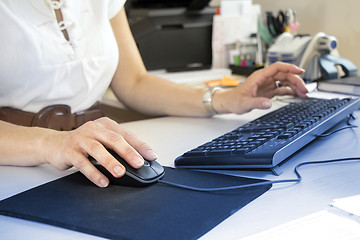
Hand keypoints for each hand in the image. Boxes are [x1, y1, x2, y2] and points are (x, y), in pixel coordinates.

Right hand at [43, 117, 157, 186]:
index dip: (141, 146)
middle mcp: (94, 129)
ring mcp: (81, 139)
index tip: (152, 156)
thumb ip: (117, 147)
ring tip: (120, 172)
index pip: (127, 135)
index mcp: (106, 125)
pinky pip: (82, 163)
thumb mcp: (101, 140)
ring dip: (110, 162)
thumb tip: (138, 161)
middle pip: (114, 139)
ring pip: (98, 149)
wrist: (53, 144)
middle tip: (138, 163)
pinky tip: (103, 181)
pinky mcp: (69, 151)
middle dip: (128, 152)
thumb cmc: (83, 143)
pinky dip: (94, 173)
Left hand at [213, 62, 307, 113]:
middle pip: (284, 75)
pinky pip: (282, 88)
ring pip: (285, 81)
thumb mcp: (245, 103)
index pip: (277, 67)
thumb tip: (268, 103)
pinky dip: (290, 91)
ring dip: (294, 86)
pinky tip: (296, 95)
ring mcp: (267, 84)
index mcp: (259, 76)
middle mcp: (265, 79)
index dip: (290, 67)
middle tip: (304, 90)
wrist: (229, 103)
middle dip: (296, 81)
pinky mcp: (268, 91)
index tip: (300, 71)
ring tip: (303, 94)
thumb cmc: (234, 100)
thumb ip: (257, 103)